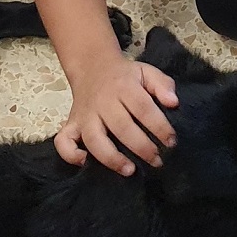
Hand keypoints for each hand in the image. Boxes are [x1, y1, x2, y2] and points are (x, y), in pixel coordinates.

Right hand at [55, 55, 177, 173]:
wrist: (93, 66)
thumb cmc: (125, 76)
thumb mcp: (147, 72)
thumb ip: (163, 85)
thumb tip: (173, 103)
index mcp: (123, 87)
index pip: (143, 108)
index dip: (159, 126)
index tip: (171, 141)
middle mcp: (103, 102)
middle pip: (121, 127)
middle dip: (141, 147)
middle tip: (157, 161)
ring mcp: (85, 115)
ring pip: (94, 139)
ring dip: (111, 158)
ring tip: (129, 170)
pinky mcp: (71, 124)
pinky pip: (63, 141)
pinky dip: (70, 154)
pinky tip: (85, 162)